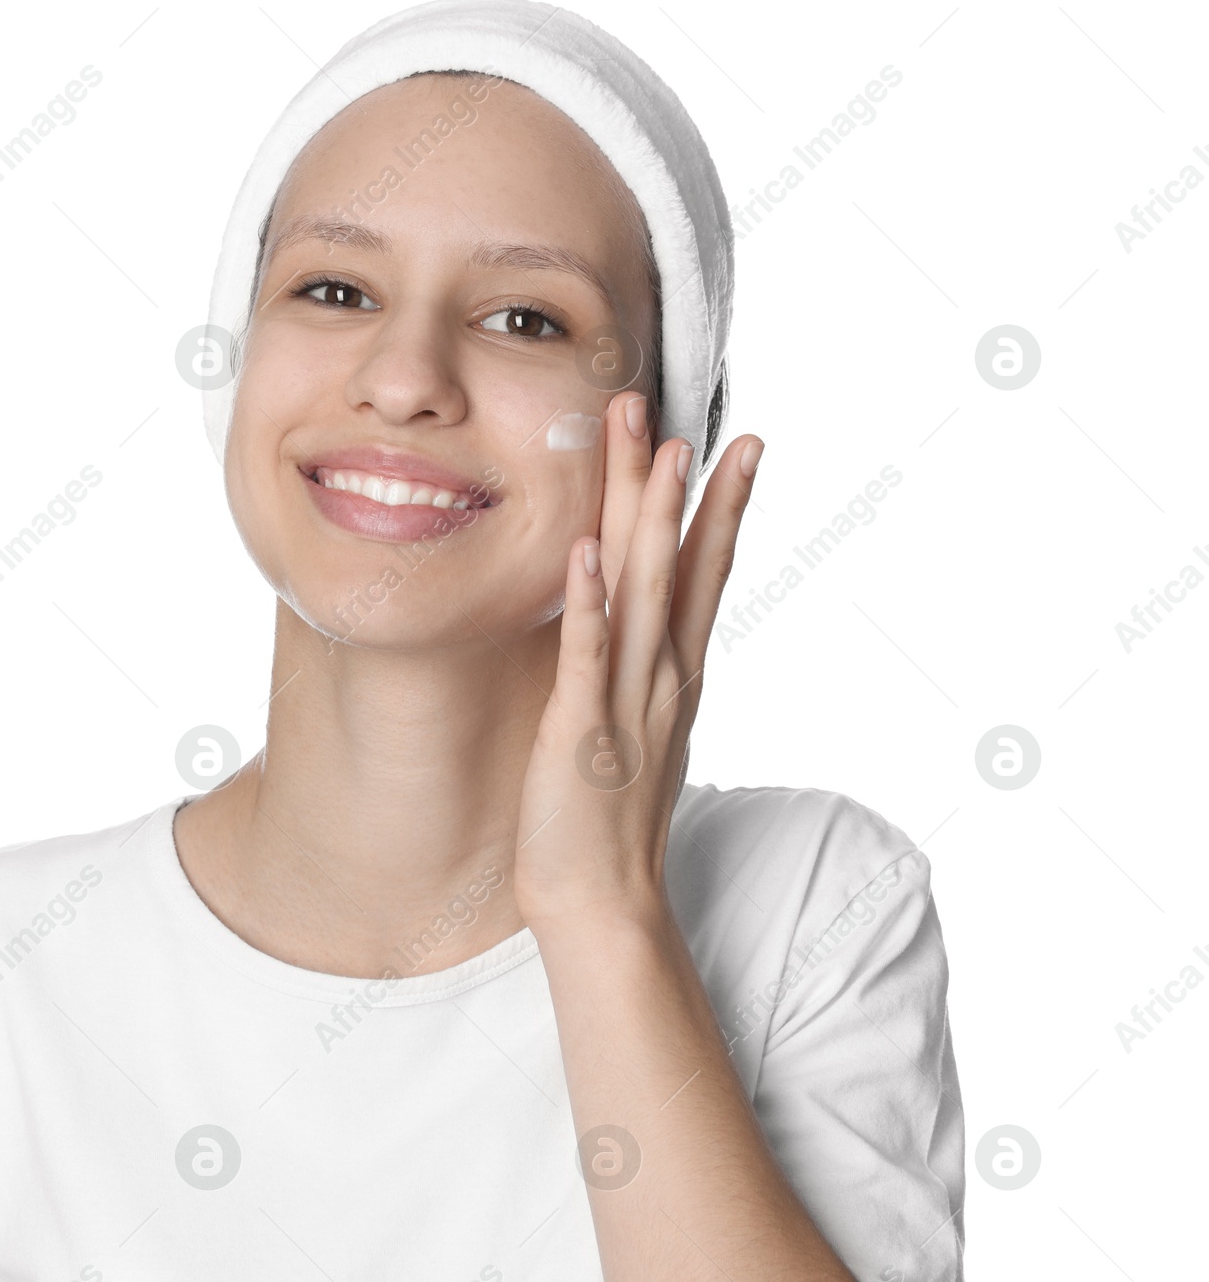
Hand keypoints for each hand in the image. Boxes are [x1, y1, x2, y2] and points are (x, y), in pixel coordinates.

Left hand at [512, 390, 763, 934]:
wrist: (603, 902)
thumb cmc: (608, 814)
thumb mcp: (636, 724)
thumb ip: (641, 667)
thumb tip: (632, 617)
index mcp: (676, 672)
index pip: (703, 573)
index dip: (720, 506)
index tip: (734, 443)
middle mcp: (665, 677)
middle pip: (679, 564)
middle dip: (681, 487)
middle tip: (682, 414)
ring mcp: (630, 702)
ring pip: (643, 593)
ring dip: (648, 518)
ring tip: (656, 450)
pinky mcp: (582, 732)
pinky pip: (588, 656)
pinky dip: (589, 602)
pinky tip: (589, 549)